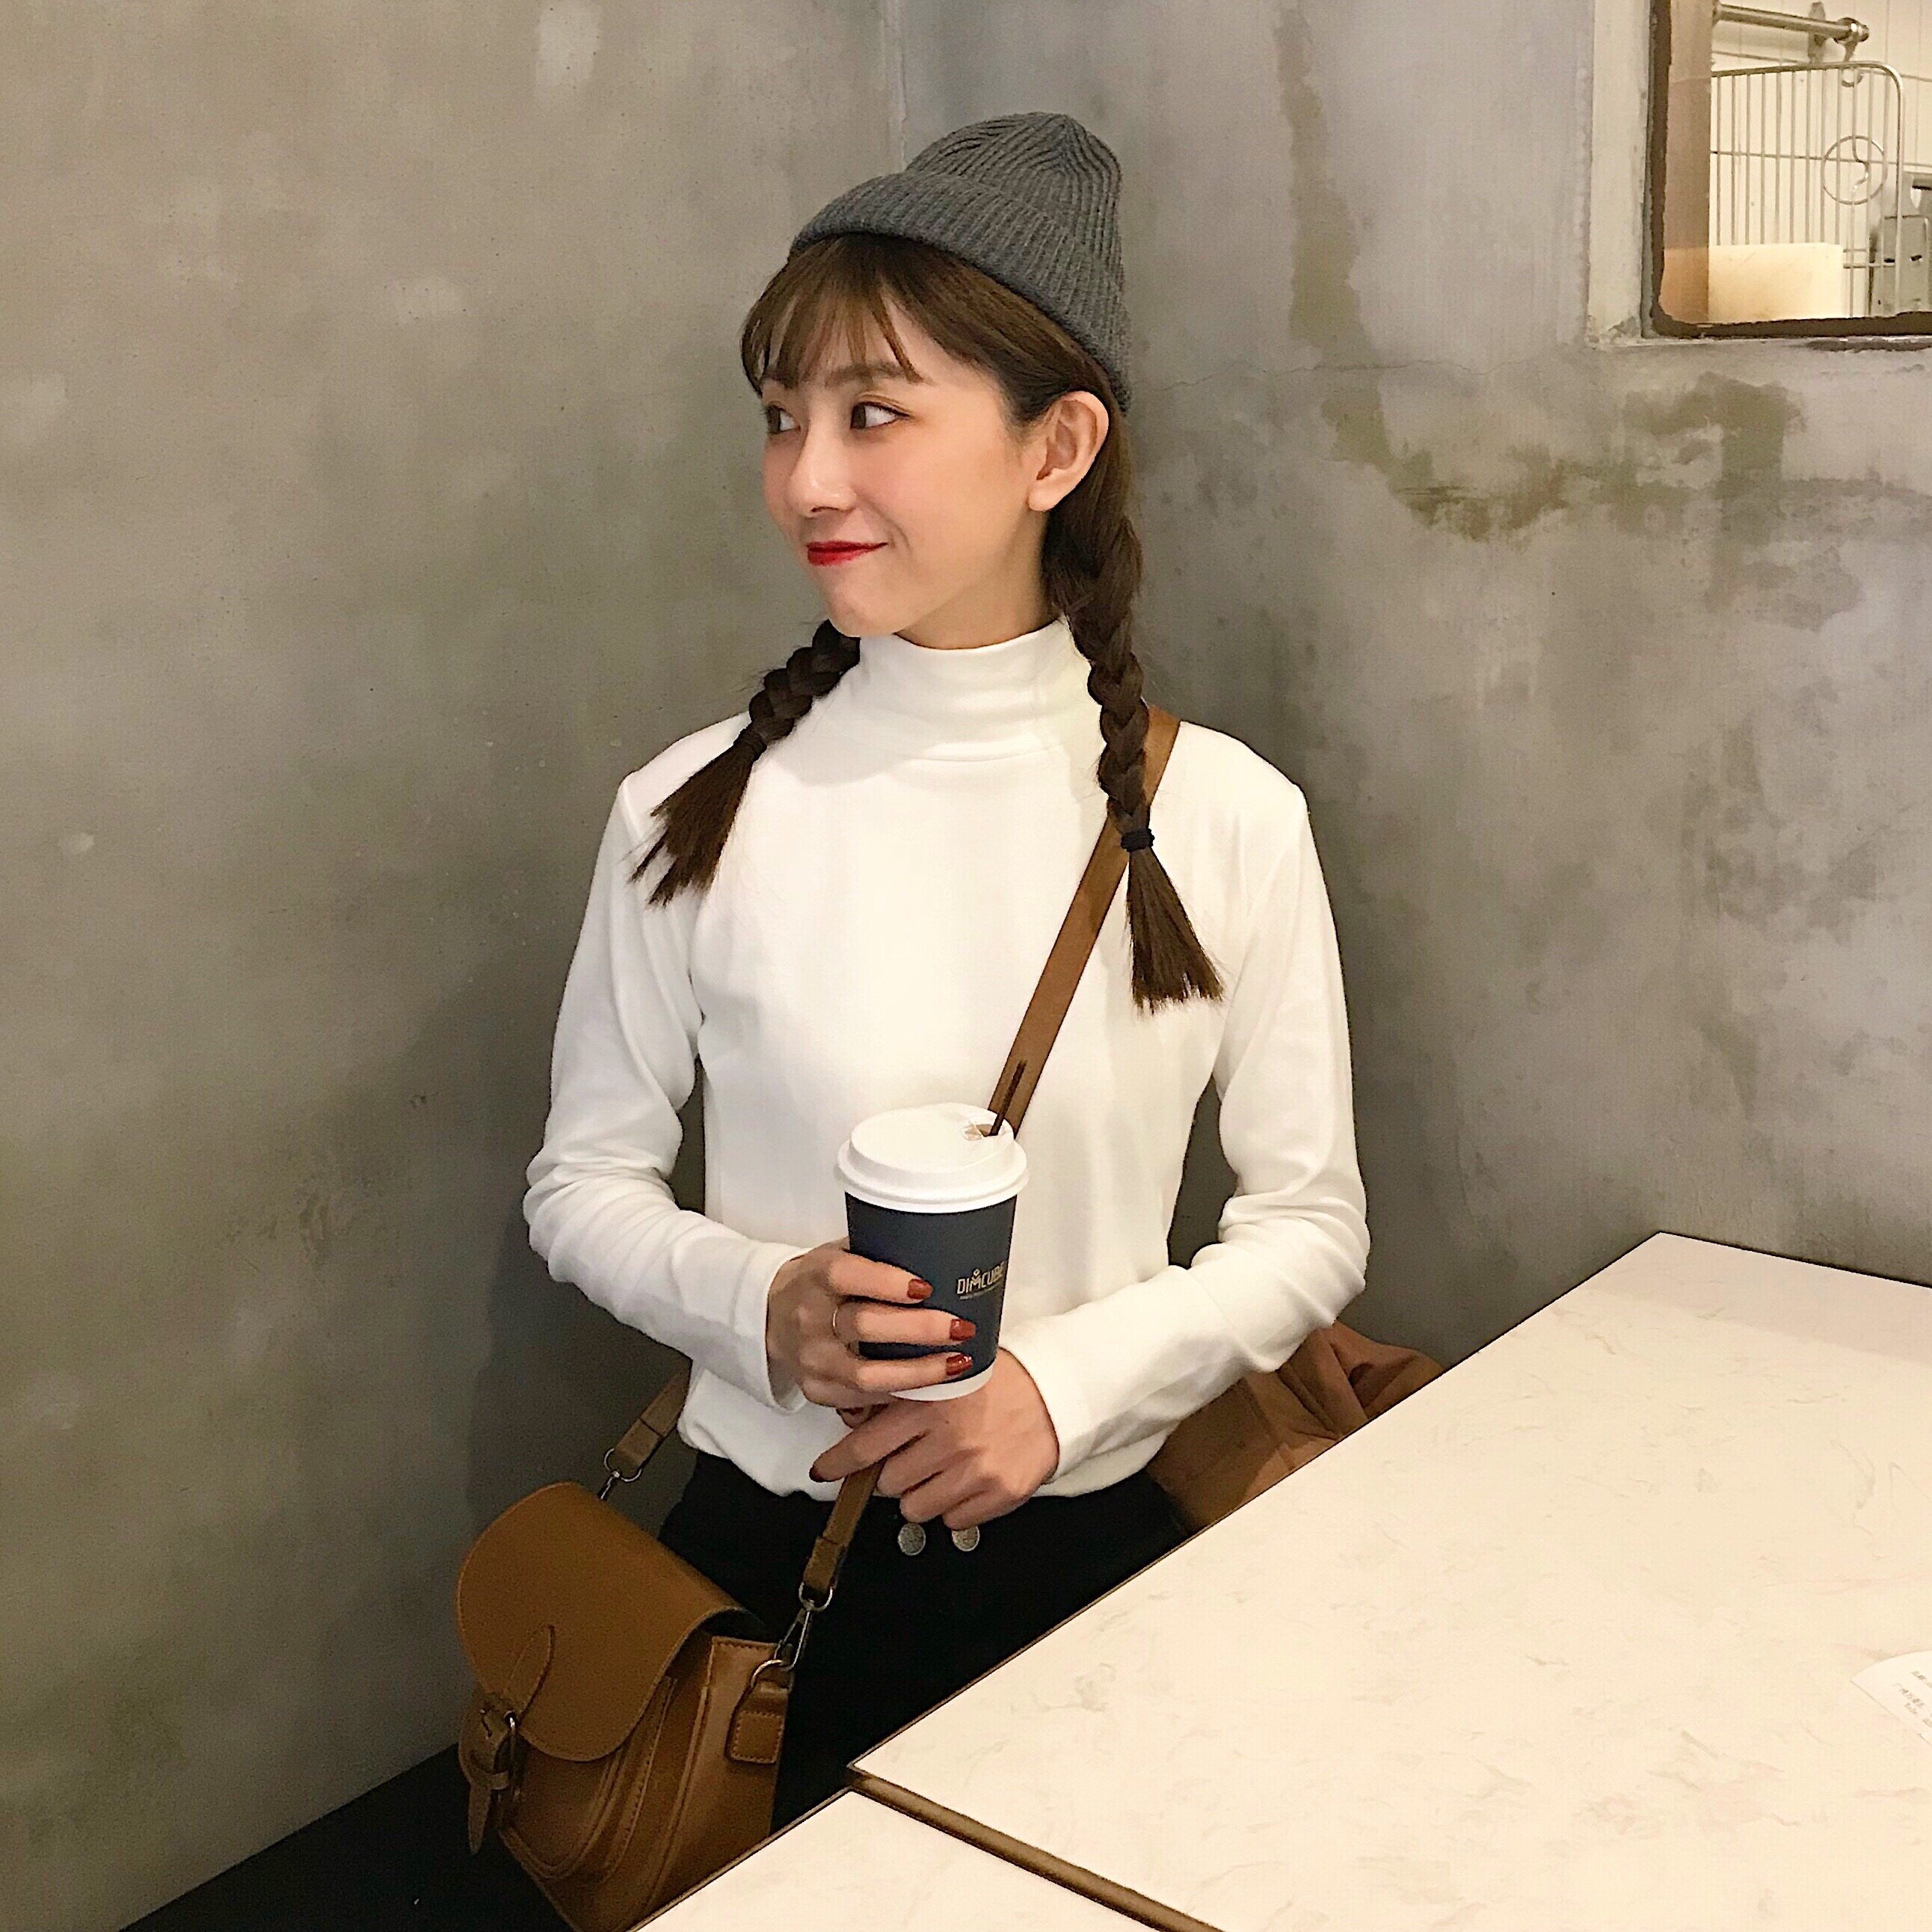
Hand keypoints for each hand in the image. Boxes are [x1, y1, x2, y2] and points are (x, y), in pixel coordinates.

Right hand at [766, 1237, 980, 1408]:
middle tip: (960, 1326)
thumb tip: (938, 1249)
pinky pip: (864, 1398)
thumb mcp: (836, 1254)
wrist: (768, 1317)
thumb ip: (876, 1252)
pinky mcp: (817, 1390)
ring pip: (867, 1374)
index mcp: (815, 1276)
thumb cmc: (818, 1282)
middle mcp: (808, 1318)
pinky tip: (933, 1384)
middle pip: (864, 1325)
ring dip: (919, 1371)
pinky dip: (902, 1392)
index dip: (887, 1282)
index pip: (846, 1276)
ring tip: (958, 1362)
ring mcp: (811, 1359)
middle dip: (919, 1329)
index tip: (927, 1287)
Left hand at [806, 1349, 1060, 1531]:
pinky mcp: (998, 1494)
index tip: (822, 1472)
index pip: (865, 1446)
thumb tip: (856, 1421)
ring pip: (915, 1508)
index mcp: (929, 1404)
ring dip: (920, 1494)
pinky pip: (952, 1521)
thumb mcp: (944, 1374)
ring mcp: (974, 1470)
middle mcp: (949, 1440)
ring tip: (940, 1469)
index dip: (837, 1464)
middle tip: (909, 1459)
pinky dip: (953, 1506)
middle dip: (890, 1474)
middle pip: (888, 1483)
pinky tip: (966, 1479)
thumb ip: (903, 1396)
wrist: (1054, 1393)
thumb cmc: (999, 1381)